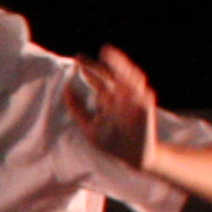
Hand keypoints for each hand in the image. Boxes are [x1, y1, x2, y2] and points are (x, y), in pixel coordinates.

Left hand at [73, 45, 160, 171]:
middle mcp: (122, 97)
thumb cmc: (111, 142)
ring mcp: (135, 102)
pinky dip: (136, 86)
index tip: (77, 58)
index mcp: (109, 100)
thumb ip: (78, 109)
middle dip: (102, 64)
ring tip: (111, 54)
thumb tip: (66, 89)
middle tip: (92, 55)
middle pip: (112, 76)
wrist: (133, 157)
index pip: (98, 80)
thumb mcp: (88, 126)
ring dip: (121, 66)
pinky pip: (142, 95)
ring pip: (129, 78)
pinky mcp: (146, 109)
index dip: (88, 69)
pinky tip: (129, 75)